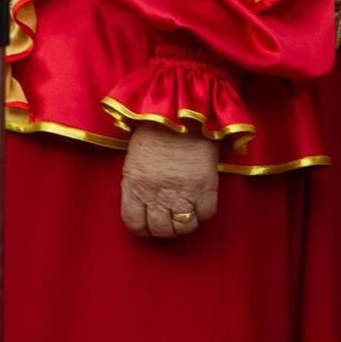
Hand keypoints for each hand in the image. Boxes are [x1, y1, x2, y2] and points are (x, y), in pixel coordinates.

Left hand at [120, 125, 219, 241]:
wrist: (182, 112)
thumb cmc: (155, 130)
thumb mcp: (135, 159)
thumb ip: (137, 185)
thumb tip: (144, 206)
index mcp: (134, 186)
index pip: (134, 223)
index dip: (142, 228)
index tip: (149, 224)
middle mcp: (156, 194)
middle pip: (161, 230)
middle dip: (165, 228)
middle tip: (170, 218)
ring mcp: (182, 192)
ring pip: (184, 227)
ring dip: (185, 223)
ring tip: (186, 211)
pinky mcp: (206, 186)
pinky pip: (206, 214)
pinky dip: (204, 212)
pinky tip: (200, 201)